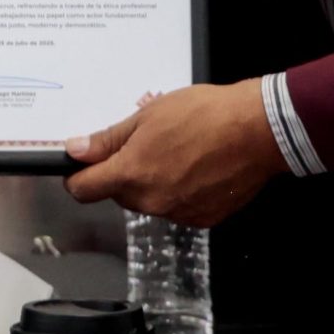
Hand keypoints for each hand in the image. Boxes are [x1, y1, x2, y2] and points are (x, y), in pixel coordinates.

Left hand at [63, 80, 284, 226]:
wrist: (258, 130)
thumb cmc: (203, 114)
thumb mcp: (148, 116)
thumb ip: (109, 139)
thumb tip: (75, 151)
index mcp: (132, 175)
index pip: (84, 190)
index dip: (78, 176)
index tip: (83, 164)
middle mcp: (151, 202)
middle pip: (118, 194)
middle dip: (123, 172)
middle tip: (146, 142)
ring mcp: (178, 214)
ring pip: (149, 201)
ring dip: (153, 182)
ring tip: (179, 150)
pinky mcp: (203, 219)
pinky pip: (177, 207)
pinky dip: (180, 191)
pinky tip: (198, 167)